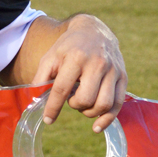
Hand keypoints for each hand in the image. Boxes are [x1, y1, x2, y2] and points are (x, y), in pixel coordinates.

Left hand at [31, 14, 126, 132]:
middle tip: (71, 99)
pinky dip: (107, 119)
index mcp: (76, 57)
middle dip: (74, 105)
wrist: (94, 30)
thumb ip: (41, 77)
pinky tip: (96, 126)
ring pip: (103, 104)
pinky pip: (117, 105)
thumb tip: (34, 99)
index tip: (48, 119)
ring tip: (82, 103)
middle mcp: (97, 64)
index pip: (62, 88)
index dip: (53, 107)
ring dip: (89, 112)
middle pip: (85, 99)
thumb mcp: (51, 57)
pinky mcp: (123, 77)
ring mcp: (113, 70)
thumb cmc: (69, 47)